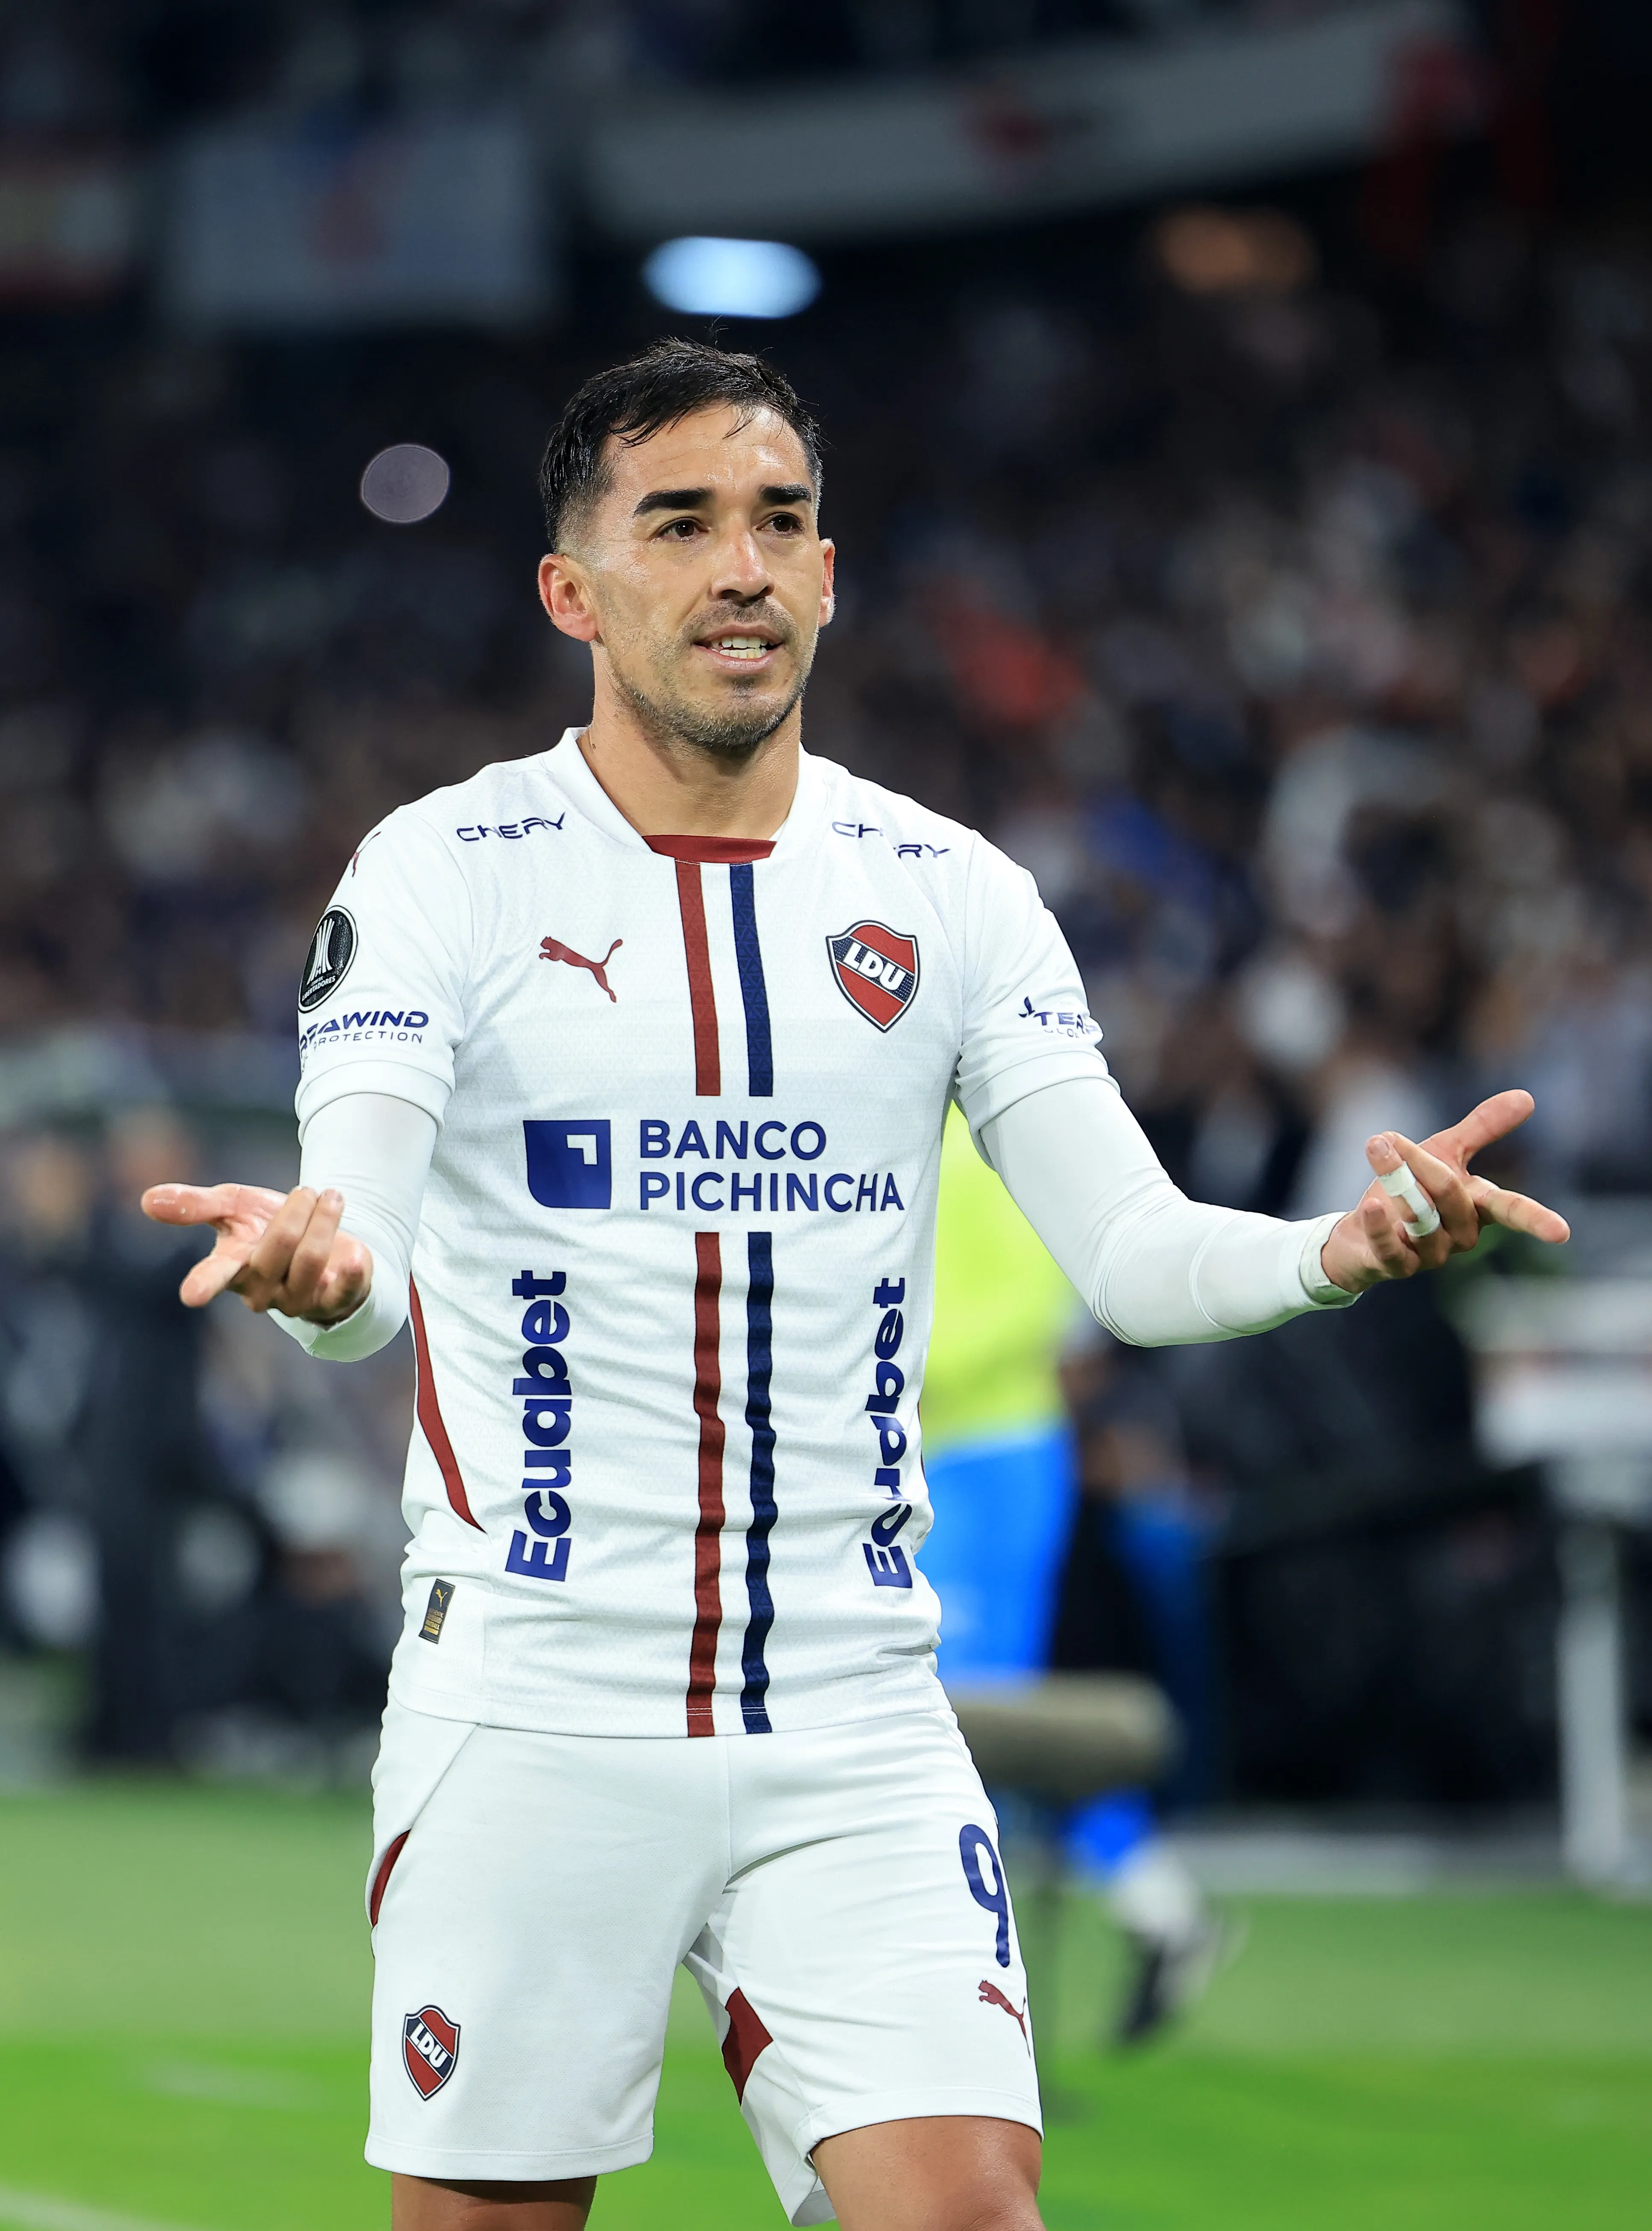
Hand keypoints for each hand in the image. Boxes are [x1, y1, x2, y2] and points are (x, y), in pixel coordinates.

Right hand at [140, 1181, 373, 1323]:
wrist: (320, 1238)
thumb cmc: (266, 1224)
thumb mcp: (233, 1206)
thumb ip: (196, 1204)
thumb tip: (147, 1199)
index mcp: (233, 1268)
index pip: (214, 1276)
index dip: (203, 1283)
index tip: (190, 1295)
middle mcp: (262, 1291)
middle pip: (278, 1249)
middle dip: (295, 1212)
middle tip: (306, 1190)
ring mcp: (299, 1300)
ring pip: (311, 1259)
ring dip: (325, 1220)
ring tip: (330, 1197)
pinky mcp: (335, 1302)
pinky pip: (347, 1292)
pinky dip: (354, 1271)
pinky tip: (358, 1253)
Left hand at [1319, 1088, 1569, 1294]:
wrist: (1360, 1234)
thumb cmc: (1412, 1190)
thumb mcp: (1446, 1152)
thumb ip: (1483, 1128)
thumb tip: (1527, 1097)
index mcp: (1478, 1208)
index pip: (1512, 1211)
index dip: (1535, 1220)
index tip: (1561, 1233)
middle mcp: (1460, 1236)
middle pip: (1451, 1195)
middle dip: (1421, 1161)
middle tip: (1390, 1137)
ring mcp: (1429, 1254)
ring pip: (1421, 1218)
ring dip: (1396, 1180)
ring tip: (1376, 1148)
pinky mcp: (1393, 1265)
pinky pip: (1391, 1249)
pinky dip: (1380, 1227)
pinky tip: (1372, 1205)